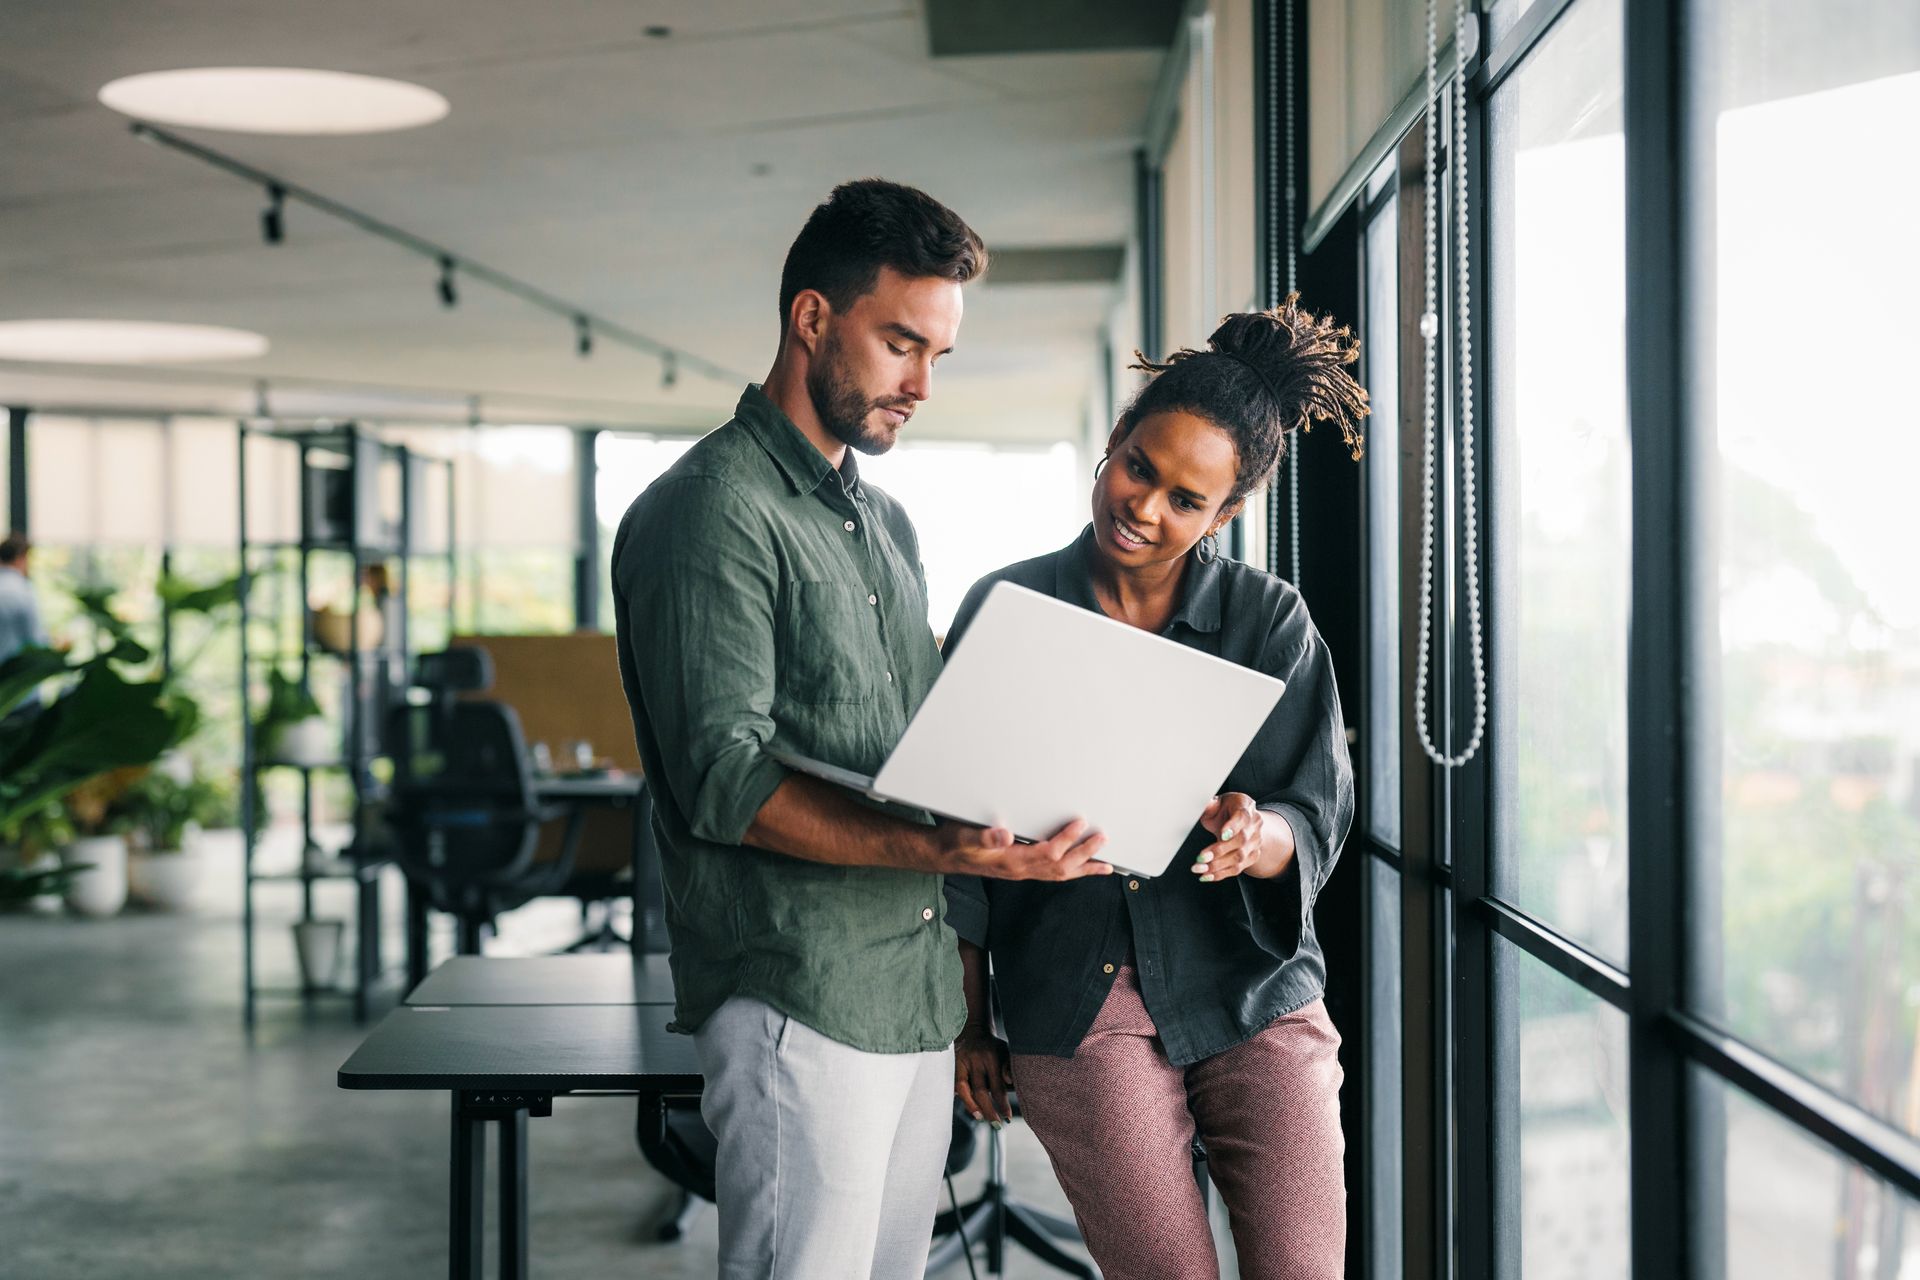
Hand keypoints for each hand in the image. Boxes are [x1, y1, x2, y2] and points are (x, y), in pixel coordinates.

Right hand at [942, 817, 1112, 882]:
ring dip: (1083, 868)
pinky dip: (1071, 872)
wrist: (944, 855)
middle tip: (1103, 839)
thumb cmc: (956, 842)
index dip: (1066, 839)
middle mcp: (1021, 871)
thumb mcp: (965, 835)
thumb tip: (1004, 835)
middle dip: (1085, 854)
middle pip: (1061, 867)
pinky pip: (1052, 876)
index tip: (1081, 823)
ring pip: (1060, 875)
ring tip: (1106, 865)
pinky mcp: (1021, 871)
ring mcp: (1022, 873)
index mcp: (1011, 861)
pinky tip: (1079, 868)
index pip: (1048, 853)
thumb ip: (984, 837)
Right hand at [955, 1028, 1013, 1125]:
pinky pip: (954, 1084)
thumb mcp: (1006, 1052)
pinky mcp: (952, 1065)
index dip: (1002, 1104)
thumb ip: (1009, 1067)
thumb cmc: (993, 1047)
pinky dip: (960, 1096)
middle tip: (996, 1124)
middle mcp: (975, 1060)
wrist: (973, 1030)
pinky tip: (968, 1107)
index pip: (997, 1086)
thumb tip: (1010, 1081)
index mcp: (991, 1057)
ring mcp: (961, 1062)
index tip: (1008, 1117)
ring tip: (979, 1118)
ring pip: (963, 1089)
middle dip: (988, 1110)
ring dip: (971, 1106)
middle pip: (980, 1091)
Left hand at [1193, 793, 1276, 881]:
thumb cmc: (1227, 809)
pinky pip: (1237, 868)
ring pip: (1239, 858)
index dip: (1233, 826)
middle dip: (1219, 851)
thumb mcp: (1218, 802)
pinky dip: (1220, 874)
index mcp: (1246, 807)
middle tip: (1201, 857)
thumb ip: (1210, 804)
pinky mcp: (1252, 857)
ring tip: (1199, 868)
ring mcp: (1255, 842)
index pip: (1242, 817)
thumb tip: (1204, 803)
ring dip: (1217, 866)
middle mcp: (1254, 826)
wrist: (1242, 819)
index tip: (1222, 834)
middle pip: (1241, 841)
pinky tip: (1206, 875)